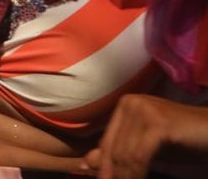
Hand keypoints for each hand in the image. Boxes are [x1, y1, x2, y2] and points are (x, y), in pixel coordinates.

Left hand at [81, 94, 207, 178]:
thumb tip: (87, 163)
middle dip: (113, 174)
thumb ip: (121, 153)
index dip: (104, 167)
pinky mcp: (157, 124)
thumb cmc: (186, 141)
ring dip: (125, 176)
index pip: (108, 142)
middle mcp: (131, 103)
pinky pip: (139, 156)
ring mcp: (144, 111)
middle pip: (114, 149)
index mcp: (125, 106)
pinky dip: (137, 173)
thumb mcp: (148, 148)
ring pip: (125, 154)